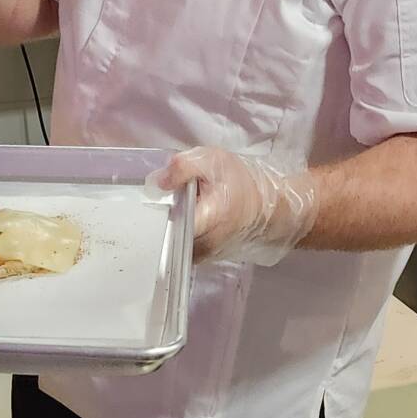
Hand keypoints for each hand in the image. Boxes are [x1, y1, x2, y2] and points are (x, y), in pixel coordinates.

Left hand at [151, 147, 317, 265]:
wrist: (269, 205)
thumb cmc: (240, 181)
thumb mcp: (212, 161)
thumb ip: (184, 167)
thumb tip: (157, 182)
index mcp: (209, 220)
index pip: (172, 229)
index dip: (156, 217)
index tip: (147, 205)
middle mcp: (206, 245)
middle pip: (169, 239)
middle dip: (159, 222)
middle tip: (155, 203)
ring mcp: (206, 255)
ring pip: (174, 246)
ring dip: (168, 229)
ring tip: (168, 209)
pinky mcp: (206, 256)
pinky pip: (182, 248)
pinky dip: (176, 234)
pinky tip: (177, 218)